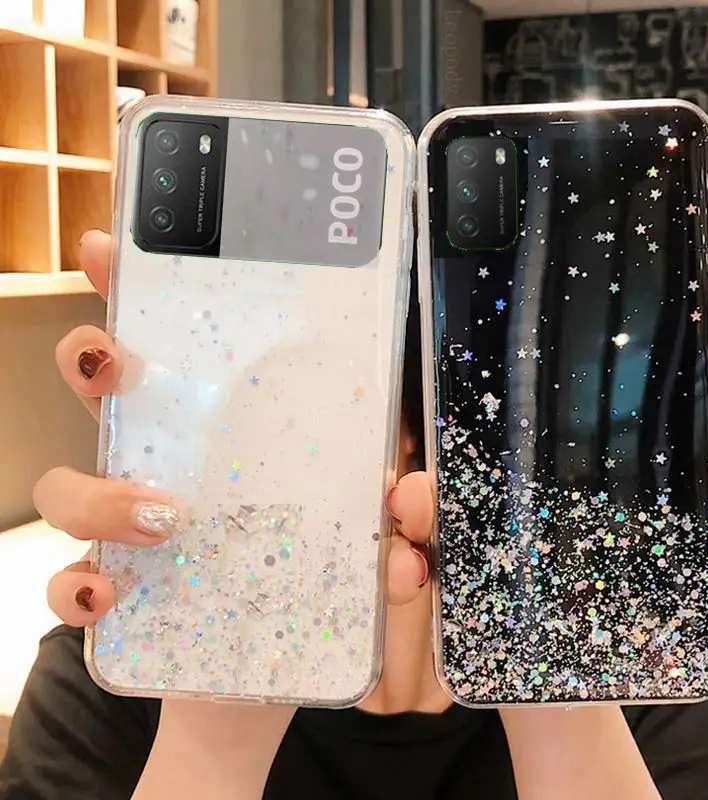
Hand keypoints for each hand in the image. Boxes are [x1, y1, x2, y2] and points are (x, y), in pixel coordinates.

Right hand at [35, 230, 436, 717]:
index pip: (177, 345)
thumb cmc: (320, 582)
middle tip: (119, 364)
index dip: (135, 290)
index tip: (113, 249)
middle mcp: (166, 464)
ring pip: (67, 485)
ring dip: (98, 491)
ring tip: (163, 514)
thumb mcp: (369, 529)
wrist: (278, 671)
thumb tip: (409, 493)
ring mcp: (131, 529)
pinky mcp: (118, 597)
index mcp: (225, 430)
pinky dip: (75, 588)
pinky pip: (65, 584)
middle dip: (90, 359)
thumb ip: (393, 505)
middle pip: (100, 390)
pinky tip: (110, 594)